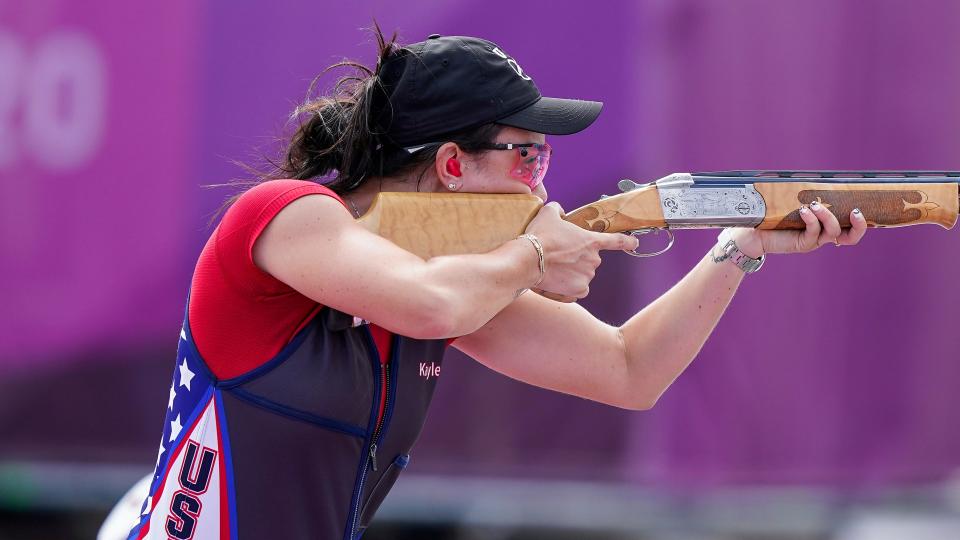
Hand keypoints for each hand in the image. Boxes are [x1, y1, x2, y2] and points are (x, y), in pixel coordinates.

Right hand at [523, 202, 638, 300]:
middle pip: (590, 259)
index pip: (616, 241)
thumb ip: (558, 209)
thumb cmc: (541, 236)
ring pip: (583, 274)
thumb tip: (559, 211)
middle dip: (578, 257)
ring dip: (573, 272)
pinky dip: (570, 287)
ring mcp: (588, 276)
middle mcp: (594, 260)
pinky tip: (558, 281)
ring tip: (554, 267)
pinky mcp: (579, 290)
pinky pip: (578, 289)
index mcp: (592, 241)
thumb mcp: (548, 214)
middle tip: (560, 255)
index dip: (627, 242)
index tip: (635, 243)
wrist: (529, 259)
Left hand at [728, 202, 867, 256]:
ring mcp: (813, 241)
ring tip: (814, 205)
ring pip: (832, 232)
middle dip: (858, 225)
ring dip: (827, 215)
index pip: (852, 229)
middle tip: (854, 212)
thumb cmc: (776, 213)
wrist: (755, 231)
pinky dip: (811, 220)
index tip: (859, 210)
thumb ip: (811, 194)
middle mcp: (824, 235)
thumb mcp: (797, 201)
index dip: (861, 223)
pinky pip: (813, 233)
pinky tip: (803, 211)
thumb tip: (822, 176)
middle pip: (850, 238)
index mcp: (827, 225)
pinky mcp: (801, 245)